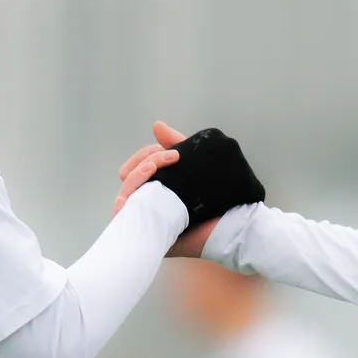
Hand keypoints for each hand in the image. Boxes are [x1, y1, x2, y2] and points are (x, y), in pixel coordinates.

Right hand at [112, 129, 218, 255]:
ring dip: (137, 175)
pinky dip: (126, 199)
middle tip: (168, 158)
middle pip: (129, 177)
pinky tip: (144, 188)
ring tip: (155, 167)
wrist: (234, 224)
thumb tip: (156, 125)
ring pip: (125, 193)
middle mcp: (149, 201)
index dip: (146, 155)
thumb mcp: (196, 163)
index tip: (171, 152)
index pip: (138, 166)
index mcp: (158, 187)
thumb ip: (177, 143)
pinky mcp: (147, 232)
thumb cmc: (219, 198)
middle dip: (144, 162)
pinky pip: (123, 215)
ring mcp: (146, 217)